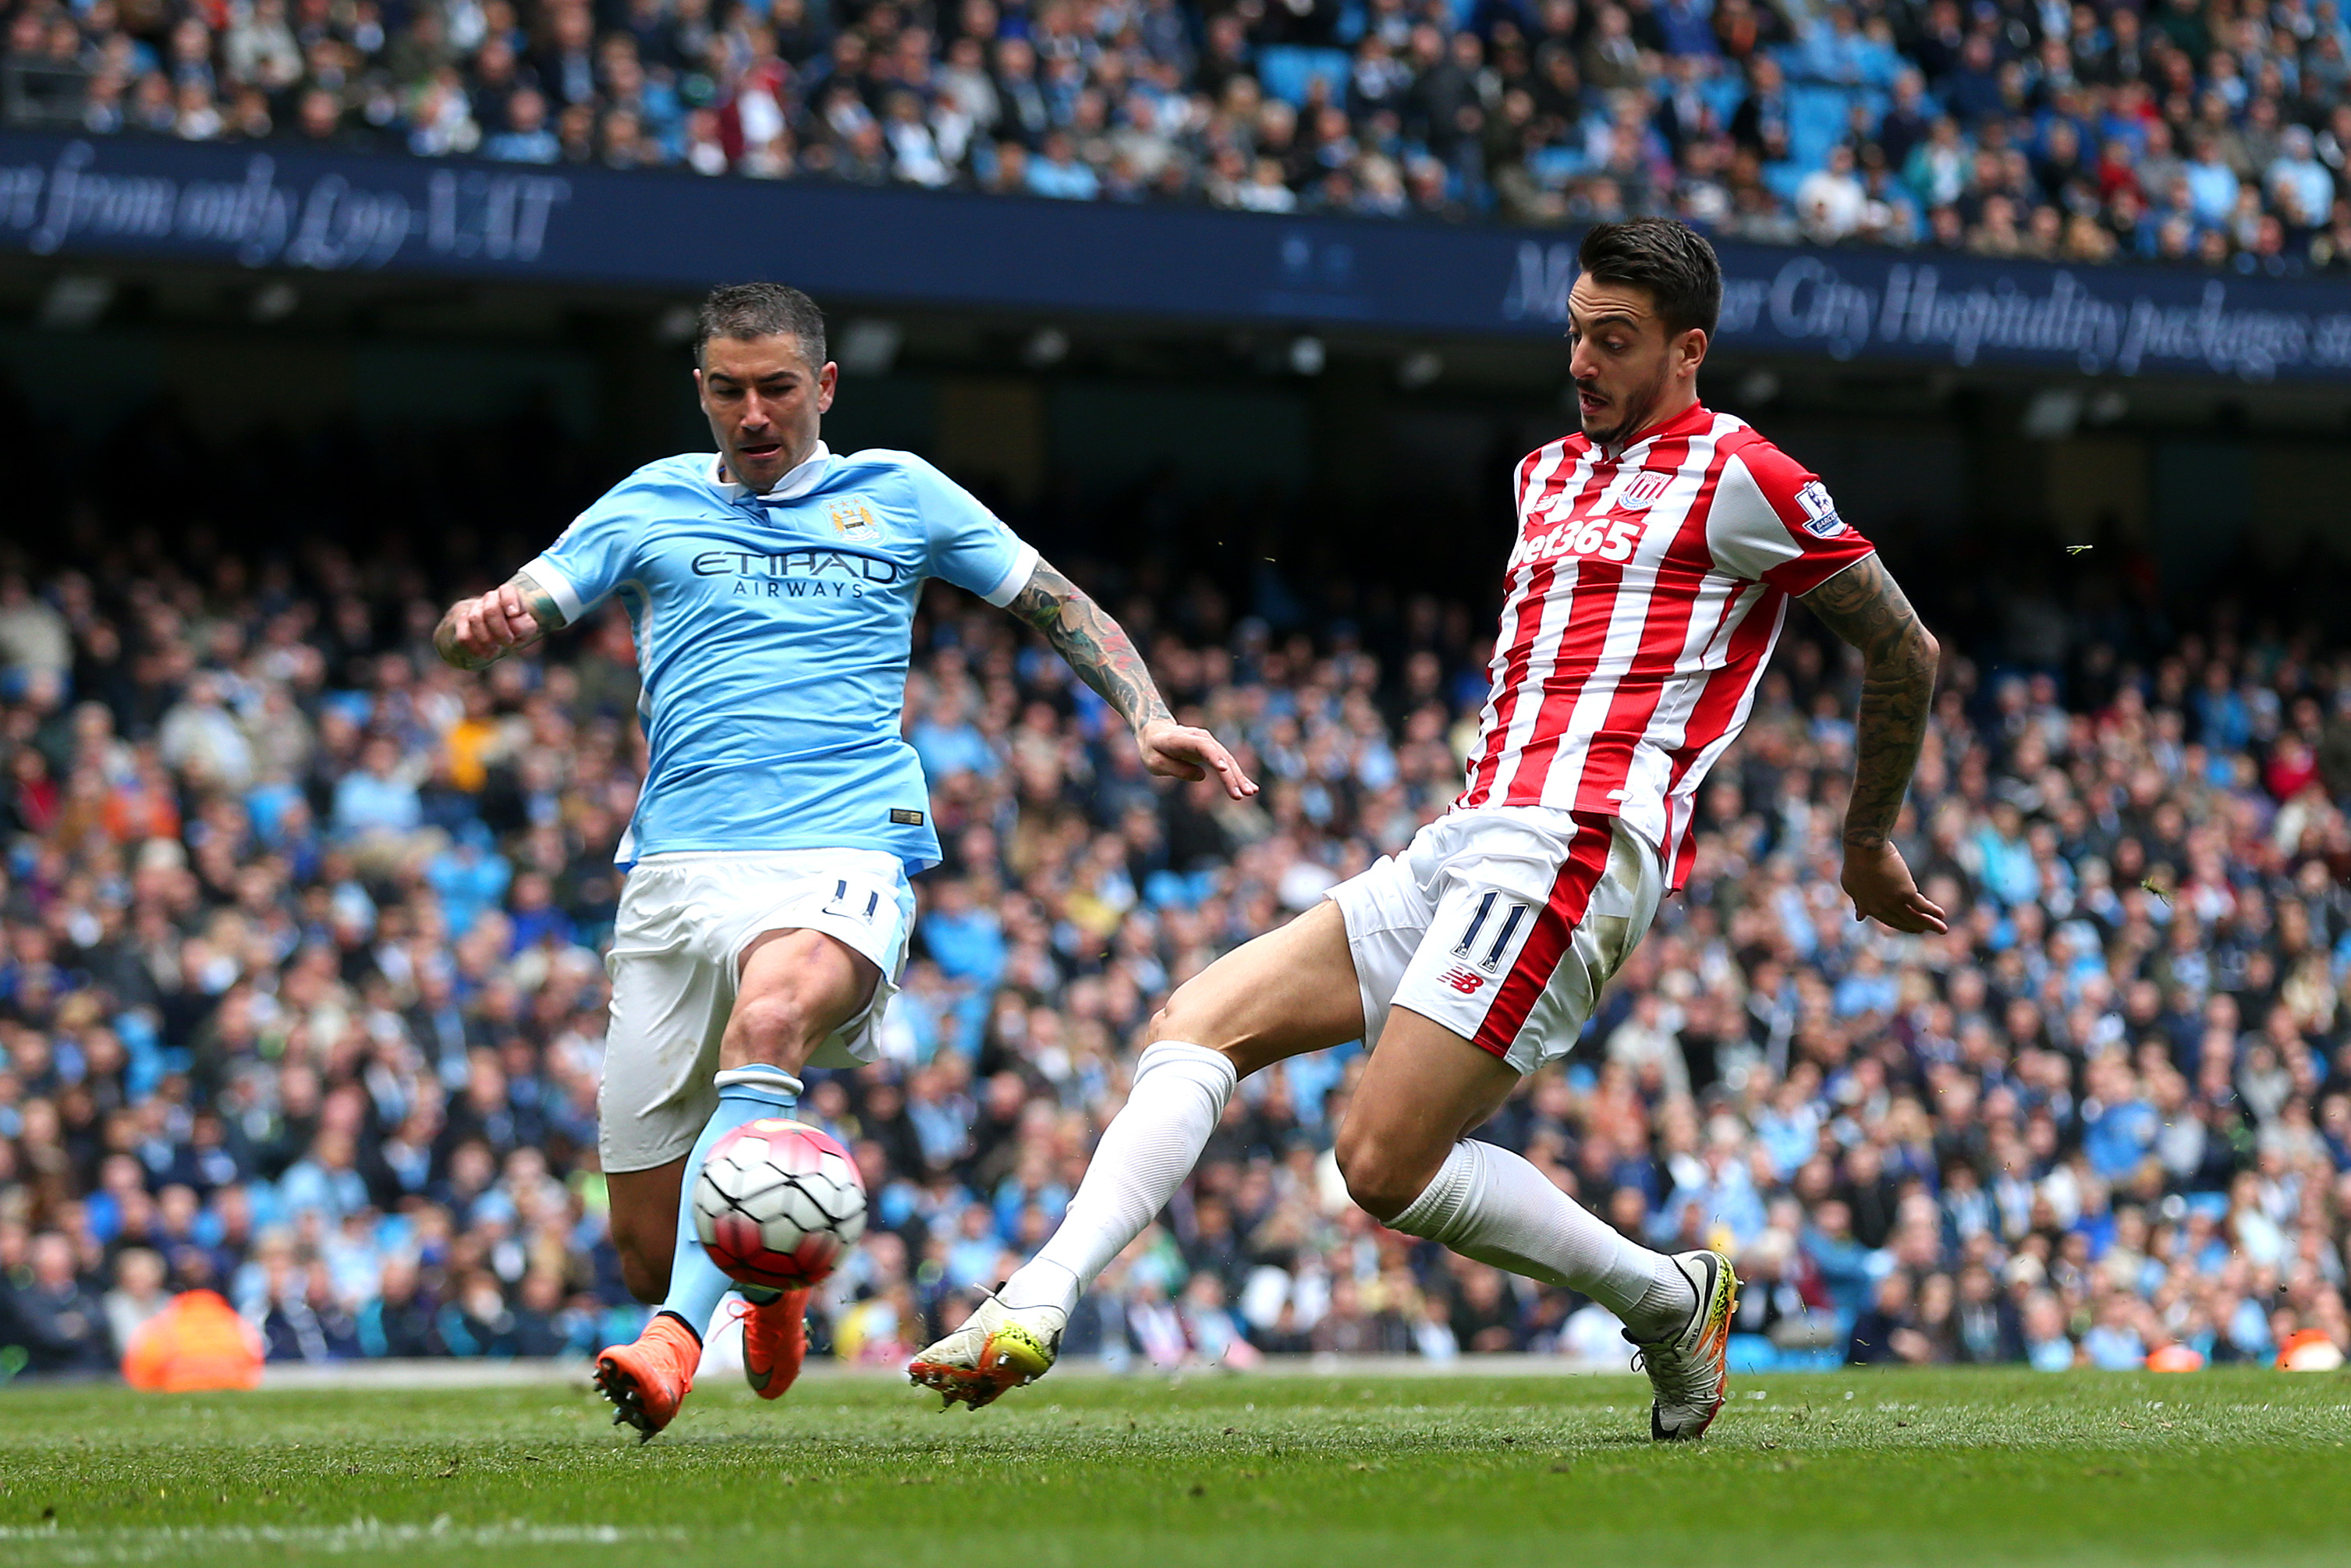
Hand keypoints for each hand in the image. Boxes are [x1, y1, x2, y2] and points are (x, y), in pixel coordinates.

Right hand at [439, 583, 540, 668]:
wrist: (491, 638)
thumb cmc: (512, 629)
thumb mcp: (525, 630)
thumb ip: (525, 626)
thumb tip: (513, 626)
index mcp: (507, 596)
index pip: (507, 590)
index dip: (510, 600)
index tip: (514, 613)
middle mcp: (489, 599)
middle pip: (491, 609)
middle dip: (500, 630)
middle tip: (508, 642)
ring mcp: (473, 609)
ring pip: (475, 620)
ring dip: (487, 639)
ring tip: (496, 649)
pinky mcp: (460, 623)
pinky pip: (464, 635)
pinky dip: (476, 648)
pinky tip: (485, 653)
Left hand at [1136, 717, 1257, 799]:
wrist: (1155, 733)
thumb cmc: (1153, 749)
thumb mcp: (1155, 763)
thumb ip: (1176, 769)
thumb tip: (1201, 776)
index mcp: (1181, 739)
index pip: (1202, 746)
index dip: (1213, 756)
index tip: (1223, 769)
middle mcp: (1199, 737)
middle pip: (1219, 755)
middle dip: (1231, 775)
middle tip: (1241, 794)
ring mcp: (1208, 742)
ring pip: (1227, 759)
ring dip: (1239, 777)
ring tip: (1250, 793)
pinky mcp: (1213, 750)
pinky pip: (1227, 763)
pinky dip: (1237, 775)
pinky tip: (1249, 788)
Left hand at [1840, 839, 1947, 933]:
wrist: (1864, 848)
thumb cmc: (1856, 860)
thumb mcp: (1850, 884)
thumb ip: (1858, 901)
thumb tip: (1860, 916)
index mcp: (1867, 906)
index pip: (1886, 919)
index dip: (1898, 924)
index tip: (1908, 927)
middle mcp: (1880, 908)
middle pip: (1901, 921)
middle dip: (1915, 927)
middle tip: (1924, 930)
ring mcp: (1893, 902)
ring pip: (1914, 918)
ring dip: (1930, 925)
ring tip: (1942, 930)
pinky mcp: (1905, 893)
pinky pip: (1921, 906)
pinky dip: (1932, 912)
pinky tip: (1941, 915)